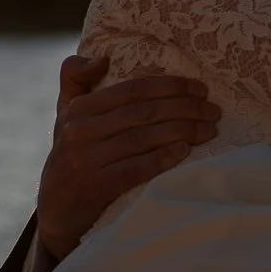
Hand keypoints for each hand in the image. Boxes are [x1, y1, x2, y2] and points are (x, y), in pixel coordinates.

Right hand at [36, 53, 220, 259]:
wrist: (56, 214)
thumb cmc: (71, 159)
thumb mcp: (66, 118)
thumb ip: (76, 81)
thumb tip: (103, 57)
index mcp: (77, 109)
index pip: (133, 89)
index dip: (171, 86)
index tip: (200, 89)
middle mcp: (79, 131)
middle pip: (144, 112)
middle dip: (186, 108)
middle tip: (214, 111)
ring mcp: (85, 160)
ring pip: (144, 138)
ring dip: (184, 131)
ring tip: (210, 130)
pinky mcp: (95, 187)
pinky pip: (137, 168)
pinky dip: (164, 158)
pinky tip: (186, 151)